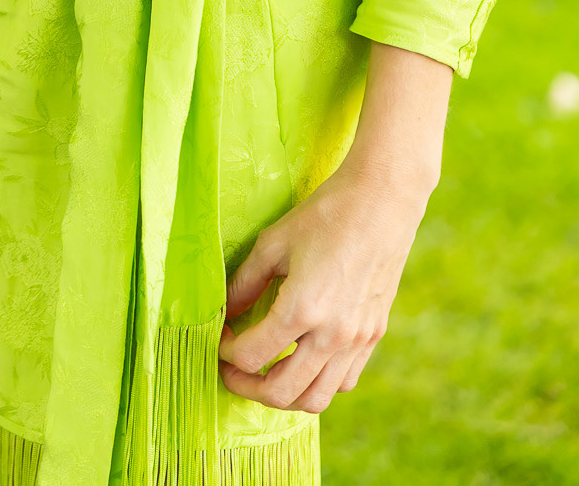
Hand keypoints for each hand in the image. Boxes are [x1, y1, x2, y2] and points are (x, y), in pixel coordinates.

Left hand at [217, 163, 426, 414]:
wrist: (382, 203)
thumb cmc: (323, 215)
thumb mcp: (273, 243)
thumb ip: (245, 283)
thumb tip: (224, 312)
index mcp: (303, 309)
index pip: (253, 356)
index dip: (227, 352)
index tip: (220, 337)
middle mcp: (332, 335)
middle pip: (281, 392)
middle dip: (247, 386)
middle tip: (231, 369)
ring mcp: (357, 341)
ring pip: (316, 399)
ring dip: (284, 395)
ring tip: (264, 373)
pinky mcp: (373, 337)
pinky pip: (343, 382)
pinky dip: (318, 383)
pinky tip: (302, 360)